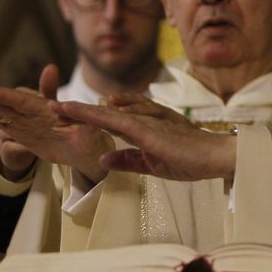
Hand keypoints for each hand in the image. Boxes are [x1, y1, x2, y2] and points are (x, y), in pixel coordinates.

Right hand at [0, 63, 113, 182]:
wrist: (88, 150)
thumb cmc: (91, 140)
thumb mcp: (90, 134)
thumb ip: (82, 123)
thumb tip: (70, 113)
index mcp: (45, 108)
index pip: (19, 100)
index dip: (0, 96)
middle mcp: (31, 111)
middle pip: (1, 102)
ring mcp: (22, 120)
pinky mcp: (17, 129)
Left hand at [53, 100, 236, 181]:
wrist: (216, 157)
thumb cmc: (192, 159)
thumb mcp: (152, 164)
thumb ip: (127, 160)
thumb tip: (102, 159)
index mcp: (144, 128)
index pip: (112, 121)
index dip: (90, 118)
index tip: (68, 118)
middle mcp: (143, 120)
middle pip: (105, 113)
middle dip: (79, 111)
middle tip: (54, 107)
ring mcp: (145, 122)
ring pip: (106, 113)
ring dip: (81, 110)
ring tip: (57, 107)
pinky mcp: (147, 128)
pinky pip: (115, 120)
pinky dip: (94, 115)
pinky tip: (78, 112)